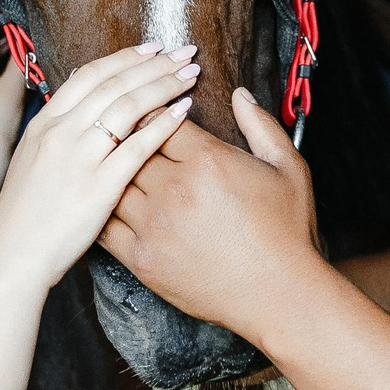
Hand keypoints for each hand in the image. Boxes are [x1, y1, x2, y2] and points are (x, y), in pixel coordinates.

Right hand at [0, 42, 199, 292]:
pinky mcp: (99, 186)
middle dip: (155, 64)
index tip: (153, 48)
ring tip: (190, 74)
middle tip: (184, 51)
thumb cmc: (25, 214)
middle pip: (115, 83)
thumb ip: (57, 131)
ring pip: (128, 106)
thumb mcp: (30, 159)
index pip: (90, 74)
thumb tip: (82, 105)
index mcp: (45, 123)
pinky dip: (164, 124)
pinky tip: (184, 111)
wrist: (12, 255)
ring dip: (164, 85)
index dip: (126, 57)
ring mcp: (79, 158)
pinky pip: (138, 146)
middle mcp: (61, 133)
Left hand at [101, 86, 320, 335]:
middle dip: (128, 138)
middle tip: (123, 135)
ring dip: (112, 173)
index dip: (155, 113)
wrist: (279, 295)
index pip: (160, 119)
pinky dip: (102, 210)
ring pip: (113, 183)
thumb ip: (260, 125)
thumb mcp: (287, 167)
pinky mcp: (142, 259)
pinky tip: (105, 202)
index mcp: (208, 161)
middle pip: (131, 147)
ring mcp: (154, 226)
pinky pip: (106, 225)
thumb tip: (239, 94)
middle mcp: (175, 190)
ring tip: (110, 166)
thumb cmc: (287, 231)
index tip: (155, 115)